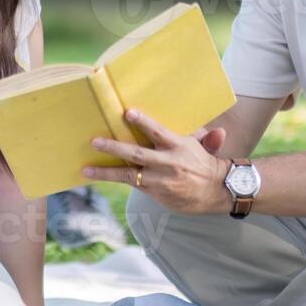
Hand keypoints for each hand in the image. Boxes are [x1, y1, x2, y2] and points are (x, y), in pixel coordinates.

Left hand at [82, 108, 231, 213]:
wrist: (216, 192)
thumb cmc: (205, 164)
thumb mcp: (203, 147)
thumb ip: (204, 137)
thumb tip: (218, 132)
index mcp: (178, 146)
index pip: (157, 132)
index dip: (142, 122)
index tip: (127, 113)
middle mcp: (167, 163)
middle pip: (137, 153)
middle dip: (114, 147)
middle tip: (95, 141)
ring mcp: (159, 179)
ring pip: (128, 174)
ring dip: (106, 171)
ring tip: (87, 168)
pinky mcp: (154, 192)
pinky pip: (131, 184)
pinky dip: (114, 179)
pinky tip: (96, 175)